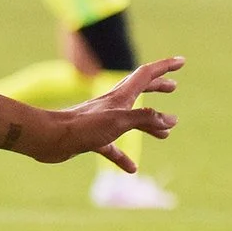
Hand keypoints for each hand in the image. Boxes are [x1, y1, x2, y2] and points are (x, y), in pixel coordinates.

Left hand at [20, 57, 181, 172]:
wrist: (50, 139)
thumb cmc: (83, 126)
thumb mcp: (120, 121)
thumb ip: (146, 118)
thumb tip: (171, 120)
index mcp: (121, 96)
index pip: (147, 74)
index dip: (165, 67)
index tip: (181, 61)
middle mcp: (113, 105)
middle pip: (139, 90)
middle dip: (158, 87)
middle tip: (173, 87)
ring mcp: (103, 121)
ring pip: (131, 119)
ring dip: (148, 123)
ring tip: (164, 133)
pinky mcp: (92, 138)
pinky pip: (113, 147)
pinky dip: (123, 155)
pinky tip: (131, 169)